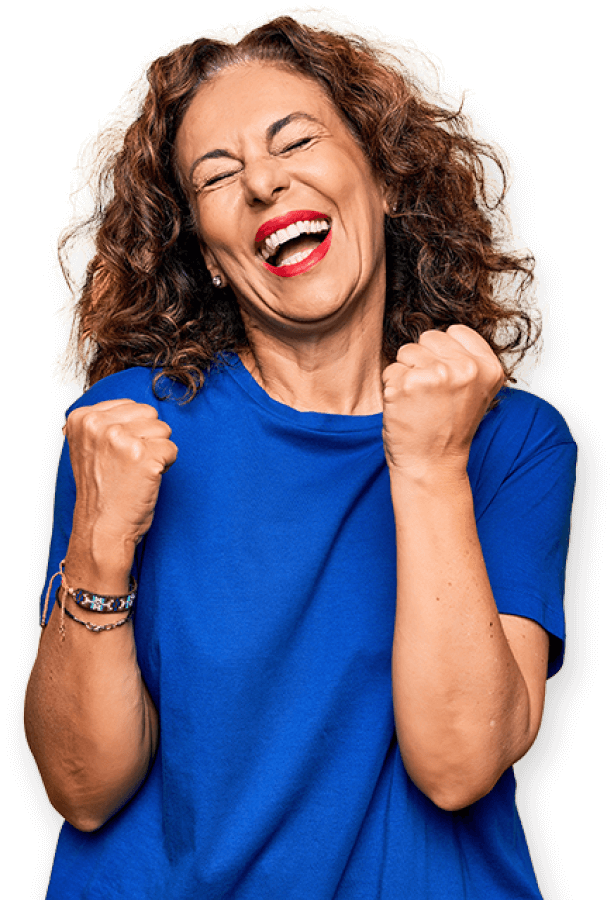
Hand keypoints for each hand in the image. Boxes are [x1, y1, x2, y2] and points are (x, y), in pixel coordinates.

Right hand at [65, 399, 177, 549]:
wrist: (102, 529)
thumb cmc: (102, 491)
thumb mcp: (88, 448)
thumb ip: (104, 423)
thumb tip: (132, 407)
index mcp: (82, 418)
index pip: (132, 406)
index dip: (133, 431)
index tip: (116, 456)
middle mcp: (98, 425)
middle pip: (150, 414)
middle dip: (148, 438)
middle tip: (129, 466)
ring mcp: (120, 440)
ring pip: (163, 430)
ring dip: (157, 452)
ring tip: (136, 473)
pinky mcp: (143, 457)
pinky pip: (172, 450)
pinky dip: (166, 467)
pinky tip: (146, 481)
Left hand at [382, 325, 503, 478]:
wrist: (431, 465)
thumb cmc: (448, 428)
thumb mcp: (475, 392)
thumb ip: (467, 360)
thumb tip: (442, 333)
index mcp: (489, 368)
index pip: (456, 331)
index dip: (444, 353)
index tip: (447, 380)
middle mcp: (466, 369)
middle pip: (429, 337)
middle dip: (423, 360)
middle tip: (430, 394)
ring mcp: (436, 375)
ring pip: (407, 351)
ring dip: (406, 374)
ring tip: (418, 402)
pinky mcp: (407, 384)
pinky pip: (390, 371)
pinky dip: (392, 388)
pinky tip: (405, 409)